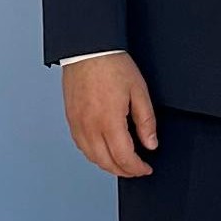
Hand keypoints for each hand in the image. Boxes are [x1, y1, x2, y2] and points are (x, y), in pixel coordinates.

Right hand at [62, 53, 160, 176]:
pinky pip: (80, 146)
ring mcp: (77, 124)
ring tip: (122, 163)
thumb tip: (150, 143)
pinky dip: (93, 154)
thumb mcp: (139, 91)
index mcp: (109, 121)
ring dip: (108, 165)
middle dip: (124, 171)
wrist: (88, 49)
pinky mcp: (70, 119)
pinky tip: (103, 151)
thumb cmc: (112, 65)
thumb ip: (146, 121)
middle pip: (106, 162)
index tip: (145, 169)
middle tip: (136, 170)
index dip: (137, 168)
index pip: (124, 157)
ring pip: (91, 157)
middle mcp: (90, 126)